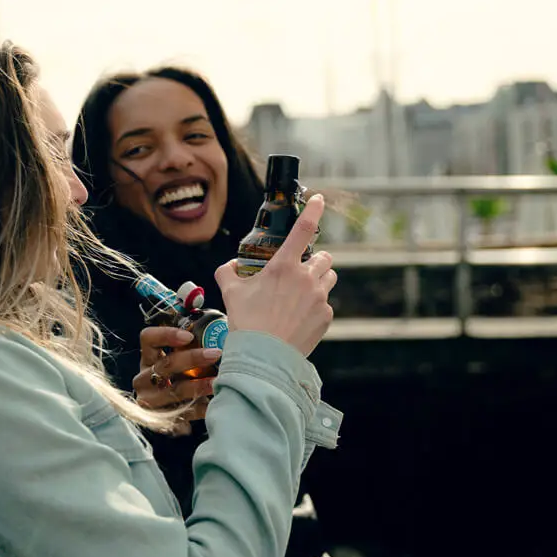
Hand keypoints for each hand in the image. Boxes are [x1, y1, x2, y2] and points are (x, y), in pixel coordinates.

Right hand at [133, 326, 222, 423]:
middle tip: (216, 353)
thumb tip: (225, 325)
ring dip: (199, 386)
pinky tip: (212, 406)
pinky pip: (183, 415)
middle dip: (192, 358)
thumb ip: (193, 345)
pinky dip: (199, 410)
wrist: (170, 411)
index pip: (148, 339)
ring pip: (174, 391)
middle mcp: (144, 379)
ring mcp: (150, 401)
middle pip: (165, 365)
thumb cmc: (181, 376)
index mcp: (147, 358)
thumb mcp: (179, 359)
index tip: (189, 335)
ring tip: (218, 382)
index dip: (166, 335)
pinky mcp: (161, 420)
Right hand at [216, 194, 335, 357]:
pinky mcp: (326, 316)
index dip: (313, 210)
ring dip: (319, 279)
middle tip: (300, 271)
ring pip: (328, 277)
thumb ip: (228, 273)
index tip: (318, 199)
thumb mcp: (231, 293)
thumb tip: (229, 266)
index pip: (303, 229)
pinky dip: (316, 306)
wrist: (264, 357)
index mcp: (283, 266)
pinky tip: (299, 317)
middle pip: (323, 256)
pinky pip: (326, 303)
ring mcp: (319, 297)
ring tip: (301, 294)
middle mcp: (306, 278)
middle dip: (314, 260)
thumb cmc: (246, 323)